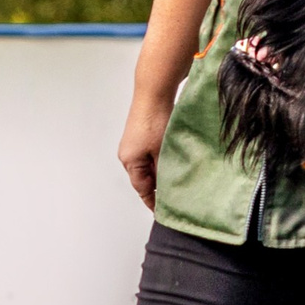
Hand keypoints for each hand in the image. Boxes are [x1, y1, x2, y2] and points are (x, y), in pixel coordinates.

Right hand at [119, 93, 174, 208]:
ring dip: (160, 172)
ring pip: (148, 166)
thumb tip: (167, 186)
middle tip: (174, 196)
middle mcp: (128, 154)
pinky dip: (160, 160)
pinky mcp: (140, 136)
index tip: (162, 211)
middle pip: (143, 178)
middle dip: (158, 187)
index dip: (152, 201)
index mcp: (129, 161)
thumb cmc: (155, 120)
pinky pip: (149, 155)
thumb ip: (163, 171)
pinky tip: (172, 160)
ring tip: (176, 178)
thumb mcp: (162, 151)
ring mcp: (133, 145)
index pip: (142, 189)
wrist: (154, 93)